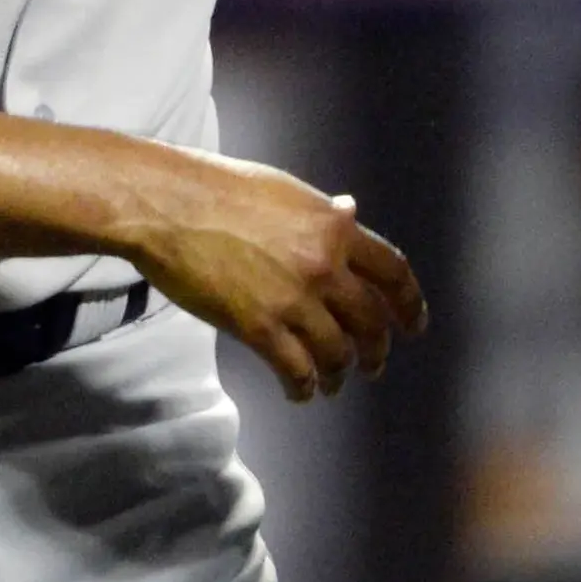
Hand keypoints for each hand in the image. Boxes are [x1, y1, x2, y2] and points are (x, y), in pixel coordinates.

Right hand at [117, 149, 428, 401]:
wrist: (167, 205)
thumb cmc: (218, 188)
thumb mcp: (284, 191)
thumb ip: (321, 212)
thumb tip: (350, 212)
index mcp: (334, 228)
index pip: (393, 272)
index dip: (409, 304)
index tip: (413, 324)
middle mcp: (324, 265)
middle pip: (370, 321)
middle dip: (376, 350)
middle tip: (375, 365)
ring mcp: (293, 299)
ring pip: (337, 353)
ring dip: (338, 374)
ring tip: (332, 384)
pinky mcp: (259, 327)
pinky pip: (296, 369)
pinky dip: (303, 387)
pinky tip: (299, 393)